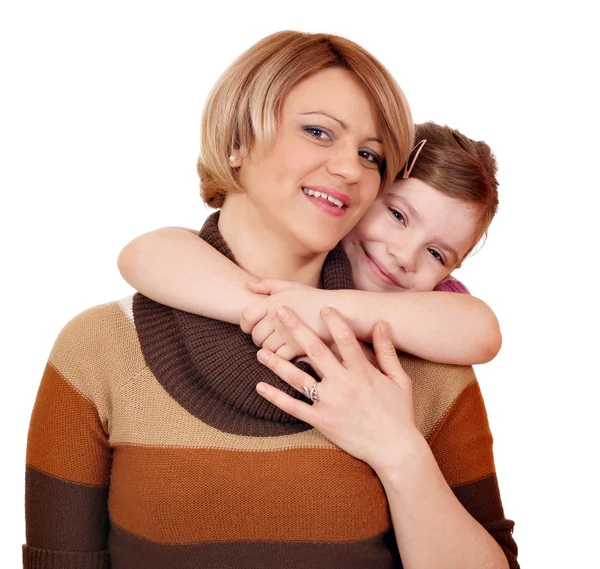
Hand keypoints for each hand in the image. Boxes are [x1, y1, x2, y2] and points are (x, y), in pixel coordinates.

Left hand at [240, 279, 330, 360]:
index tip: (252, 327)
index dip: (246, 324)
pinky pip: (279, 356)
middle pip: (255, 335)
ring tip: (279, 343)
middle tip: (268, 336)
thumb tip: (247, 285)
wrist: (340, 311)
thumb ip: (267, 285)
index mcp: (273, 301)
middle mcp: (278, 317)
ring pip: (266, 348)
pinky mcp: (297, 347)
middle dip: (259, 338)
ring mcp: (287, 333)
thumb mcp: (291, 286)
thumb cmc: (313, 299)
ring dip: (270, 348)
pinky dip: (281, 356)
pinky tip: (288, 350)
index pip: (246, 316)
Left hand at [255, 306, 421, 474]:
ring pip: (298, 379)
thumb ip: (386, 351)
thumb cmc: (399, 413)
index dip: (333, 321)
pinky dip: (276, 397)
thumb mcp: (399, 379)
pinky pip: (294, 408)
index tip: (323, 307)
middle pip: (315, 351)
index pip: (345, 340)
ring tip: (260, 351)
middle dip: (297, 328)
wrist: (394, 450)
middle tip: (280, 311)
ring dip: (277, 364)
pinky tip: (260, 386)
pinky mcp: (321, 421)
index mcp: (363, 373)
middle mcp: (343, 385)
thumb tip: (381, 323)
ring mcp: (330, 404)